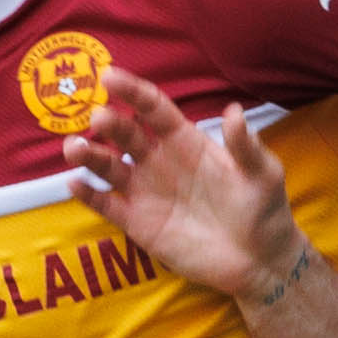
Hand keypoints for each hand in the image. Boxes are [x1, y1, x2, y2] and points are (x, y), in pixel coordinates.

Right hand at [65, 67, 297, 300]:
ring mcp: (147, 192)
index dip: (132, 92)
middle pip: (126, 134)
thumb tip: (234, 111)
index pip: (153, 109)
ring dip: (89, 155)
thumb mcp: (262, 174)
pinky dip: (89, 195)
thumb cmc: (264, 210)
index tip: (109, 76)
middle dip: (109, 123)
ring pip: (109, 167)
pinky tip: (74, 183)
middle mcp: (160, 161)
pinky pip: (107, 206)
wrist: (259, 260)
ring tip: (73, 148)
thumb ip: (244, 146)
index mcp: (186, 141)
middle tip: (98, 117)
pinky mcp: (139, 223)